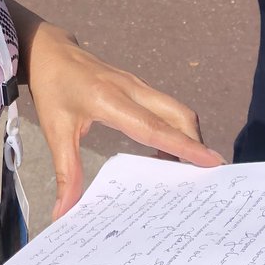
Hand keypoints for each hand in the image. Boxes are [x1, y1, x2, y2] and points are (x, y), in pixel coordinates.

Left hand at [24, 23, 223, 221]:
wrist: (52, 51)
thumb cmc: (52, 89)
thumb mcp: (55, 131)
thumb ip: (66, 172)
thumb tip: (63, 213)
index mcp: (110, 100)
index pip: (154, 128)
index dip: (184, 146)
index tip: (212, 162)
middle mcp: (131, 89)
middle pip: (178, 115)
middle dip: (195, 144)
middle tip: (206, 177)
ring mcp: (138, 85)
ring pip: (176, 110)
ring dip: (187, 137)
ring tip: (188, 172)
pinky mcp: (139, 87)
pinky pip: (166, 108)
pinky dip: (176, 129)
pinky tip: (166, 154)